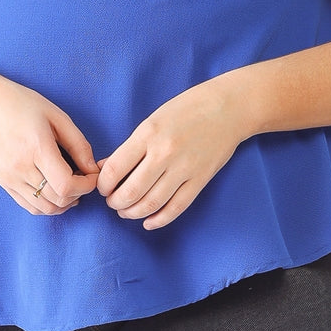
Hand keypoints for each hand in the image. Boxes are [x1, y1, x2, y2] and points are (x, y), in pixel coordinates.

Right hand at [0, 75, 98, 215]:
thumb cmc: (24, 105)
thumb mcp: (57, 117)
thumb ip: (79, 145)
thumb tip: (93, 169)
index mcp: (37, 148)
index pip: (66, 185)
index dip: (86, 186)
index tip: (92, 175)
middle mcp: (21, 167)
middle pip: (57, 199)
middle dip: (78, 193)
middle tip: (84, 179)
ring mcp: (10, 178)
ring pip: (44, 208)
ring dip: (64, 203)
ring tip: (72, 187)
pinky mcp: (3, 182)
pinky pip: (29, 206)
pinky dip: (47, 205)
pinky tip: (55, 192)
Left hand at [97, 79, 244, 229]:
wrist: (227, 108)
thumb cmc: (186, 109)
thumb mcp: (152, 120)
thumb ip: (130, 146)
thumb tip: (104, 167)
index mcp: (148, 134)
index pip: (114, 169)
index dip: (103, 184)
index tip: (102, 187)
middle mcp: (164, 153)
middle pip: (130, 191)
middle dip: (115, 203)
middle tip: (113, 202)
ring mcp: (184, 168)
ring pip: (151, 203)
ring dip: (133, 213)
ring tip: (126, 211)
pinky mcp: (200, 180)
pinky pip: (176, 207)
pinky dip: (159, 219)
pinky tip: (148, 222)